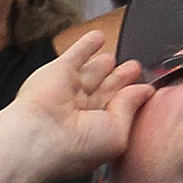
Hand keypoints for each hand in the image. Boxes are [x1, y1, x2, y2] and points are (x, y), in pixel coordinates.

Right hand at [0, 25, 145, 177]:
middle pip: (105, 89)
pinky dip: (87, 44)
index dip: (131, 96)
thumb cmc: (77, 146)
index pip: (117, 108)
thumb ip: (129, 108)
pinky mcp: (59, 70)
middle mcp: (81, 111)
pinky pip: (77, 53)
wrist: (37, 137)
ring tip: (114, 57)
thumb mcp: (117, 133)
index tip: (145, 86)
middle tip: (133, 68)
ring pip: (91, 72)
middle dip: (119, 79)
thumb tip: (144, 91)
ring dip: (102, 63)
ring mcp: (69, 89)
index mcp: (96, 129)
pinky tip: (98, 36)